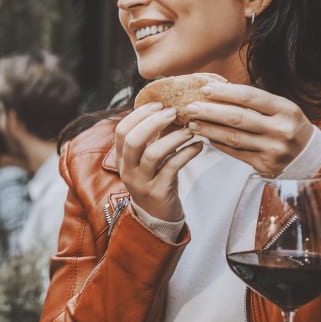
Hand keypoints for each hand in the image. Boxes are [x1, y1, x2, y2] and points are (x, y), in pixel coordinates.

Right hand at [115, 102, 203, 220]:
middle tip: (174, 112)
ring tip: (190, 129)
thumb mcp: (149, 159)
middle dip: (154, 122)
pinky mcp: (159, 192)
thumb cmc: (156, 181)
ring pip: (153, 154)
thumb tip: (168, 108)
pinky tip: (199, 146)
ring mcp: (142, 182)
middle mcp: (128, 170)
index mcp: (122, 158)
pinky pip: (173, 168)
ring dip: (173, 137)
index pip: (121, 130)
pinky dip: (187, 153)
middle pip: (132, 139)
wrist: (157, 217)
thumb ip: (153, 137)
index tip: (158, 104)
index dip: (139, 114)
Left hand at [183, 82, 314, 174]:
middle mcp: (281, 129)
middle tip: (191, 107)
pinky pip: (235, 152)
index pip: (250, 97)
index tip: (205, 89)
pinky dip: (218, 143)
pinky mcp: (265, 166)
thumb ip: (255, 101)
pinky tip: (206, 137)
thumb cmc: (288, 126)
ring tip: (192, 123)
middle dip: (210, 111)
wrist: (309, 157)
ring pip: (233, 137)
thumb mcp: (281, 109)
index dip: (225, 92)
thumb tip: (218, 91)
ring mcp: (273, 149)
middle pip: (238, 118)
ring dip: (209, 129)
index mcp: (286, 109)